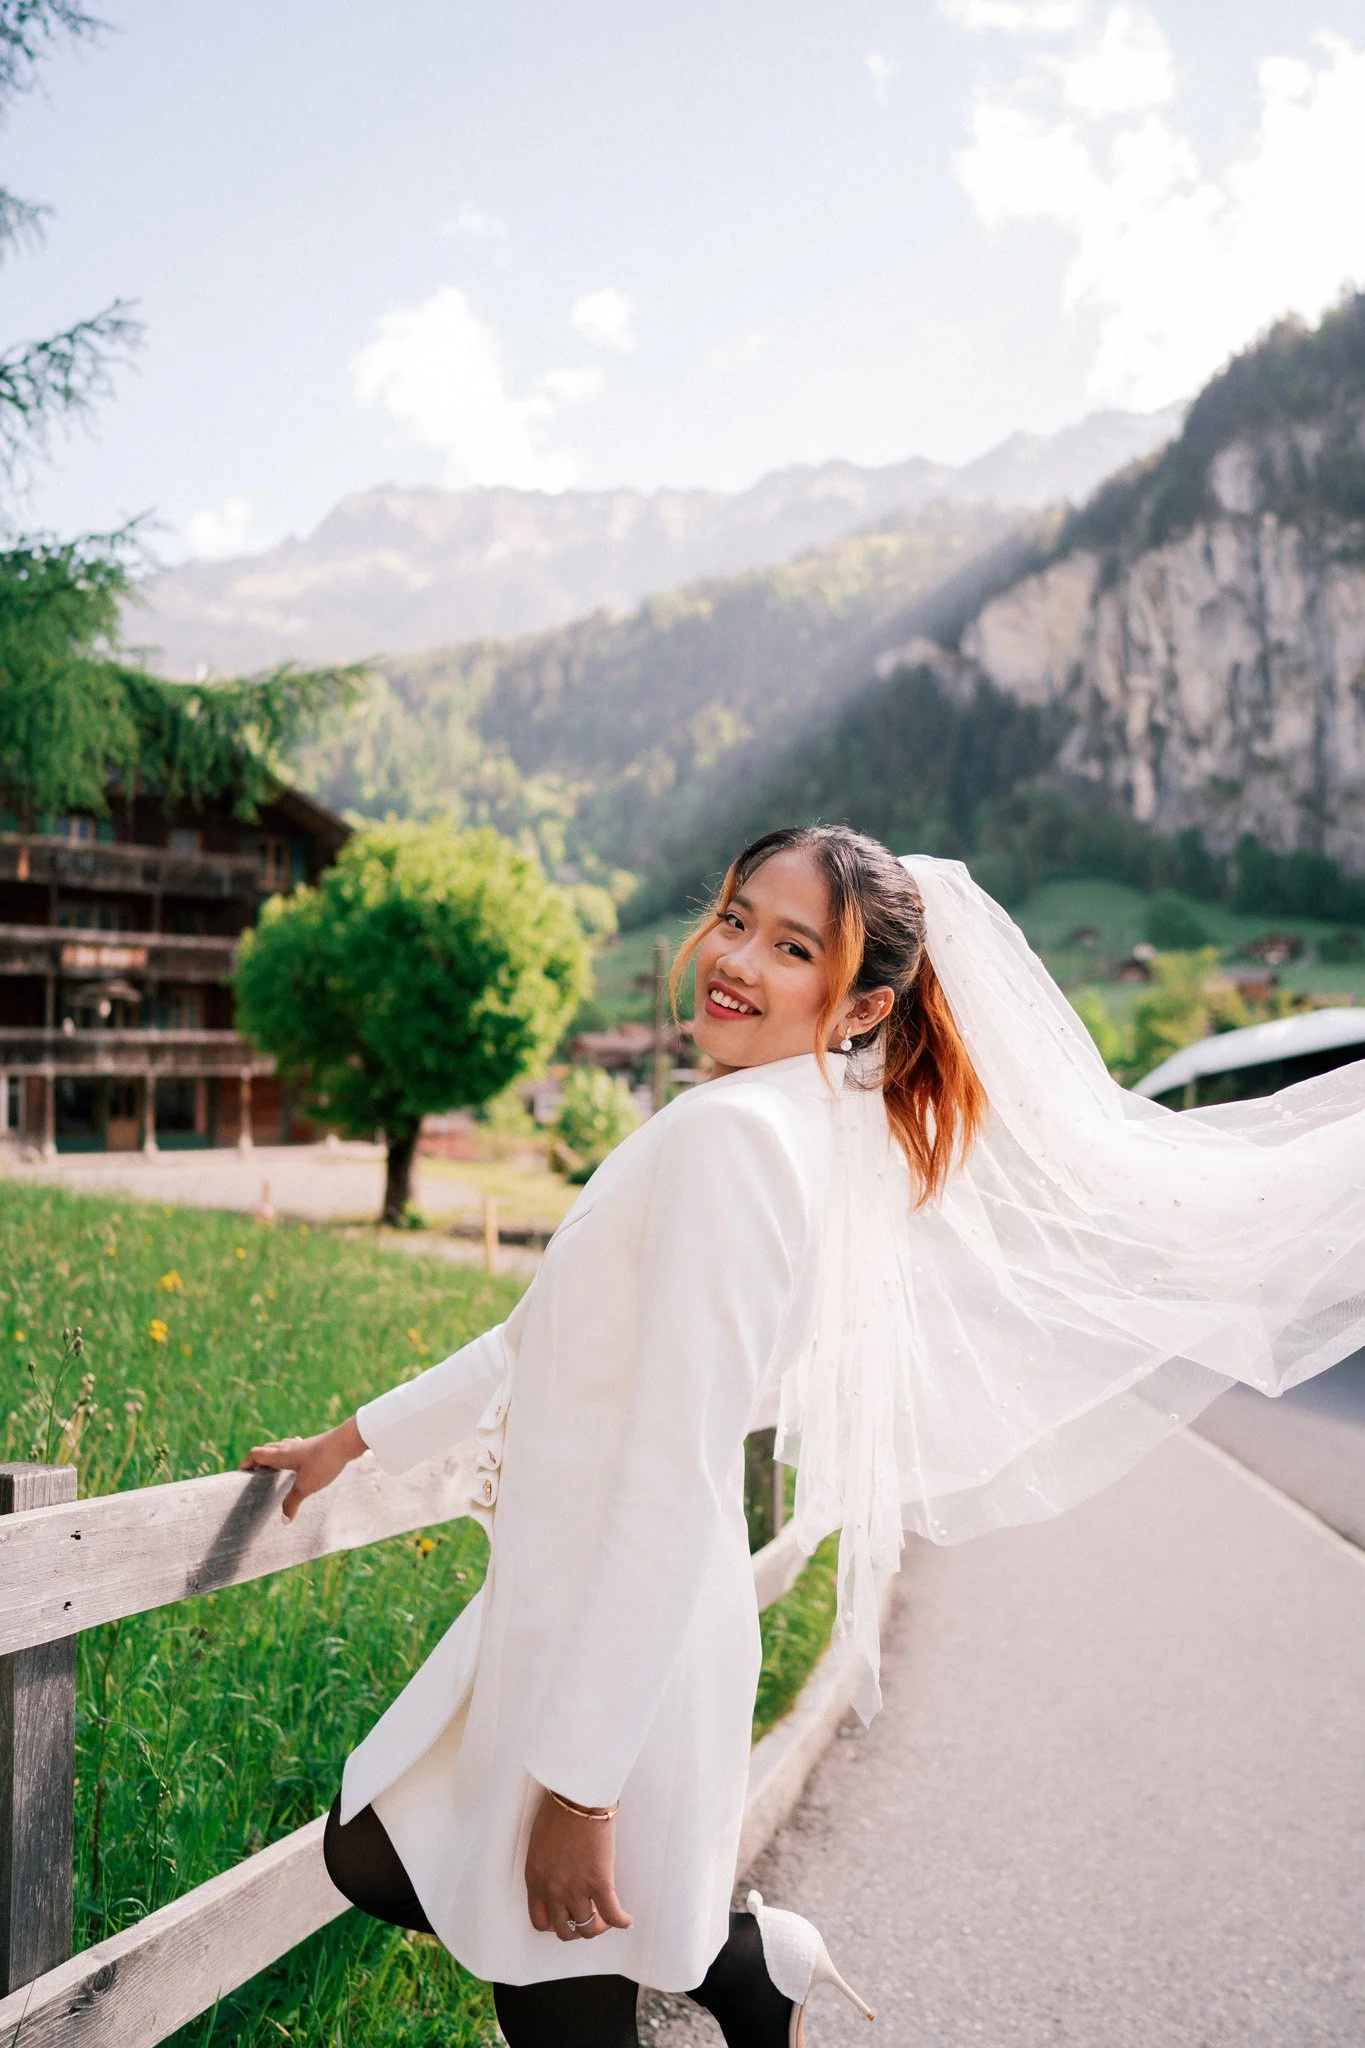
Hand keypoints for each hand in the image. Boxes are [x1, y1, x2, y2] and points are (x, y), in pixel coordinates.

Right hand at [241, 1415, 366, 1521]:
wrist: (346, 1442)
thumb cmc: (323, 1462)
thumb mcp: (306, 1486)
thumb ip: (292, 1503)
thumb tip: (284, 1521)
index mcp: (281, 1455)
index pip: (257, 1454)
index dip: (247, 1462)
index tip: (241, 1472)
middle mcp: (289, 1447)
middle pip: (267, 1449)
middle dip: (258, 1460)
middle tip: (256, 1474)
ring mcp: (302, 1445)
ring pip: (281, 1448)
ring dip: (274, 1456)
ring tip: (274, 1469)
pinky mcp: (314, 1446)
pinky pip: (295, 1449)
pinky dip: (289, 1455)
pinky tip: (298, 1463)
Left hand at [524, 1789, 632, 1941]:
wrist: (577, 1795)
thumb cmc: (557, 1810)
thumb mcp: (539, 1844)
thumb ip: (545, 1867)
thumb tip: (559, 1877)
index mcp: (535, 1879)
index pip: (540, 1921)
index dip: (555, 1924)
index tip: (566, 1917)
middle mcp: (553, 1890)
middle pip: (564, 1930)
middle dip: (577, 1929)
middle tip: (588, 1918)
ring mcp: (576, 1889)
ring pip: (588, 1928)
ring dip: (599, 1926)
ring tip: (607, 1917)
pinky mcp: (599, 1882)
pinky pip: (612, 1915)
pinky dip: (621, 1922)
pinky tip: (627, 1920)